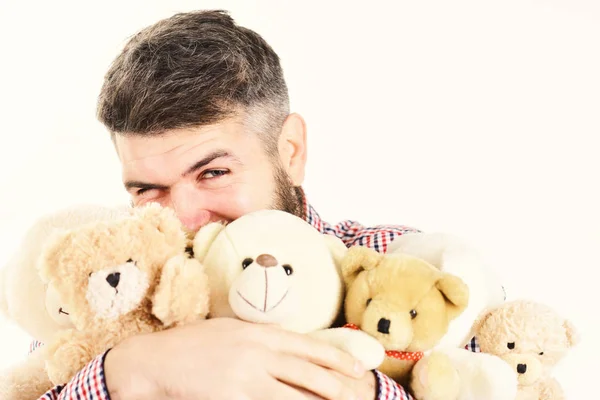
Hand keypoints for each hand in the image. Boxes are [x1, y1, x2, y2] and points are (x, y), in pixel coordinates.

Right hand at [104, 318, 367, 399]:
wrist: (155, 361)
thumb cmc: (193, 343)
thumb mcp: (232, 328)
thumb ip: (261, 336)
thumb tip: (286, 342)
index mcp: (260, 332)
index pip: (309, 345)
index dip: (337, 358)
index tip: (358, 368)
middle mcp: (258, 352)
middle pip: (309, 373)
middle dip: (339, 386)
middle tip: (360, 395)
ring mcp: (246, 377)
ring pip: (295, 397)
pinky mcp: (233, 398)